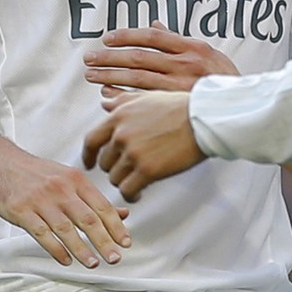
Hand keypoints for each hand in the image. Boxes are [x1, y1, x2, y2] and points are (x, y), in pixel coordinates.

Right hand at [0, 143, 131, 267]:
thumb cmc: (35, 172)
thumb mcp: (68, 178)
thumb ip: (93, 198)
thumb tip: (123, 214)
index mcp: (76, 180)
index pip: (102, 205)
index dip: (116, 226)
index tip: (126, 242)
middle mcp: (61, 189)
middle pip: (88, 218)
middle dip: (104, 241)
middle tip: (115, 258)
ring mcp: (40, 199)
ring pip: (66, 228)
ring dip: (81, 249)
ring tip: (93, 263)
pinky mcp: (21, 210)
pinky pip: (41, 233)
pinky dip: (55, 249)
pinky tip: (66, 260)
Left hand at [82, 91, 204, 200]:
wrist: (203, 119)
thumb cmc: (180, 107)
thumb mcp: (147, 97)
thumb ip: (122, 101)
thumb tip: (105, 104)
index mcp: (119, 116)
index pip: (91, 140)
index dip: (88, 155)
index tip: (89, 163)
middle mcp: (121, 135)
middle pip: (105, 162)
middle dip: (115, 167)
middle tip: (127, 170)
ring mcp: (133, 153)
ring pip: (115, 178)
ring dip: (124, 181)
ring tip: (137, 181)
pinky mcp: (147, 170)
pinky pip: (128, 190)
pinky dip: (132, 194)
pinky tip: (139, 193)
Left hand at [83, 22, 238, 97]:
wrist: (242, 107)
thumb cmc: (225, 80)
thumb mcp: (208, 52)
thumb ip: (179, 39)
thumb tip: (156, 23)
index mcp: (192, 48)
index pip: (152, 36)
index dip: (127, 36)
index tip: (108, 39)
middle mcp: (184, 65)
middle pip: (139, 57)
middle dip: (111, 57)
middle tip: (90, 59)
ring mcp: (179, 87)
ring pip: (137, 79)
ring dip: (111, 76)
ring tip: (92, 76)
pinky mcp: (175, 107)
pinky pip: (143, 100)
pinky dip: (123, 97)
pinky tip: (107, 96)